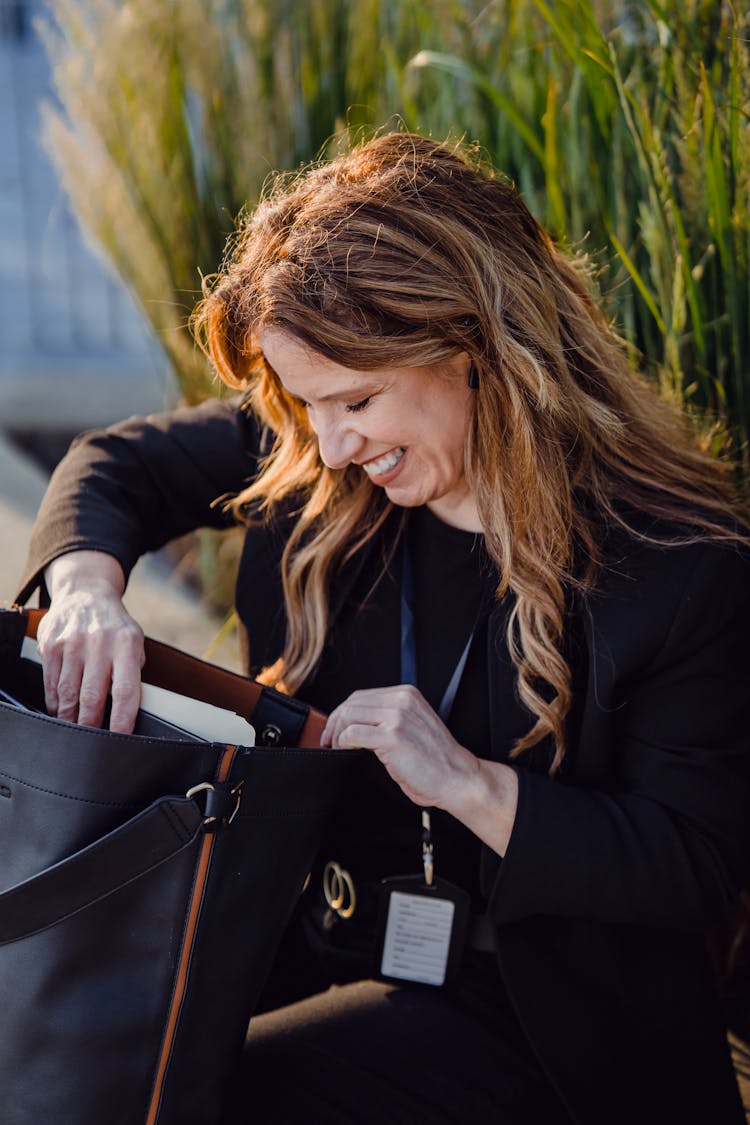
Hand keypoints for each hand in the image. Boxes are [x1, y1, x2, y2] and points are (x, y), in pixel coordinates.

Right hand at [37, 551, 144, 733]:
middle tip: (92, 742)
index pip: (126, 690)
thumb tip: (131, 708)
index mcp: (127, 644)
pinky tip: (60, 709)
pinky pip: (51, 683)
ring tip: (74, 729)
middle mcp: (99, 643)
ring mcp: (72, 643)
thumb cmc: (114, 625)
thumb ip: (134, 670)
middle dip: (91, 725)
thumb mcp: (135, 640)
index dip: (122, 719)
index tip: (121, 738)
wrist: (85, 592)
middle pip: (92, 696)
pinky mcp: (51, 645)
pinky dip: (55, 702)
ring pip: (68, 693)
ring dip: (70, 717)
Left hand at [320, 684, 518, 855]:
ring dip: (337, 733)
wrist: (456, 777)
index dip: (342, 713)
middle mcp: (402, 700)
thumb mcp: (411, 726)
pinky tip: (346, 751)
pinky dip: (343, 743)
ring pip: (349, 715)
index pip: (361, 696)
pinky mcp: (393, 737)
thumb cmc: (435, 760)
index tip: (333, 729)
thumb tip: (352, 724)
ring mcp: (398, 717)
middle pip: (351, 703)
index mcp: (406, 695)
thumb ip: (386, 718)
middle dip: (334, 723)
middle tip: (329, 740)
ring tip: (337, 747)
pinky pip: (354, 733)